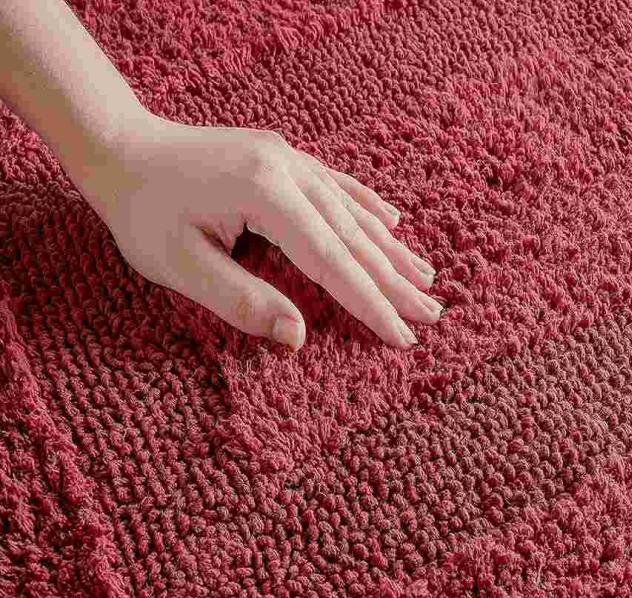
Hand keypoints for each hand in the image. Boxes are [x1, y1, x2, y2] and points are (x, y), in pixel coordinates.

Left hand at [78, 112, 441, 349]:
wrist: (122, 147)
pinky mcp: (284, 159)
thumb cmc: (142, 211)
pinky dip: (369, 208)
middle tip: (432, 316)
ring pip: (355, 212)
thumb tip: (297, 337)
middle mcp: (288, 170)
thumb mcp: (179, 265)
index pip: (333, 262)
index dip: (369, 304)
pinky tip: (393, 222)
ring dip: (392, 249)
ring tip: (427, 278)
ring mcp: (290, 159)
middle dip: (395, 282)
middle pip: (355, 237)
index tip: (401, 336)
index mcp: (266, 195)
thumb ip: (241, 301)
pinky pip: (339, 186)